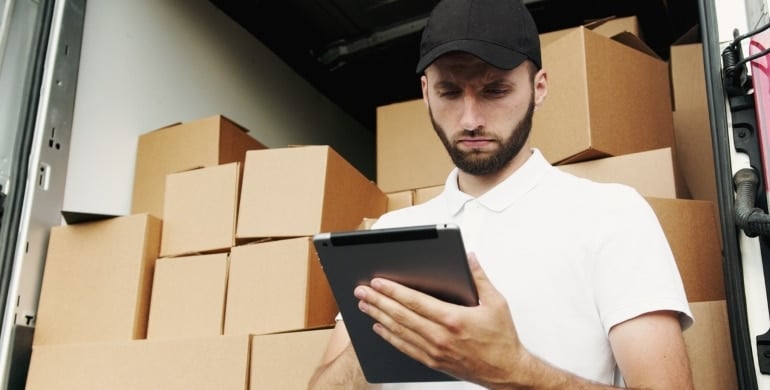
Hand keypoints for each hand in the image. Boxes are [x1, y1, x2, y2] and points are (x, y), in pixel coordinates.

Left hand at [354, 252, 527, 386]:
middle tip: (361, 292)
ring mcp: (434, 351)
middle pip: (401, 316)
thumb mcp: (496, 303)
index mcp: (453, 319)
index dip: (393, 291)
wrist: (506, 372)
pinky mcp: (433, 362)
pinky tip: (380, 328)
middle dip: (378, 302)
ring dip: (379, 317)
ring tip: (364, 306)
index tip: (378, 282)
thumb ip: (479, 278)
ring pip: (399, 332)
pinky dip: (390, 337)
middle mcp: (440, 336)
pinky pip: (405, 348)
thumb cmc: (502, 340)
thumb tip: (470, 258)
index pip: (415, 301)